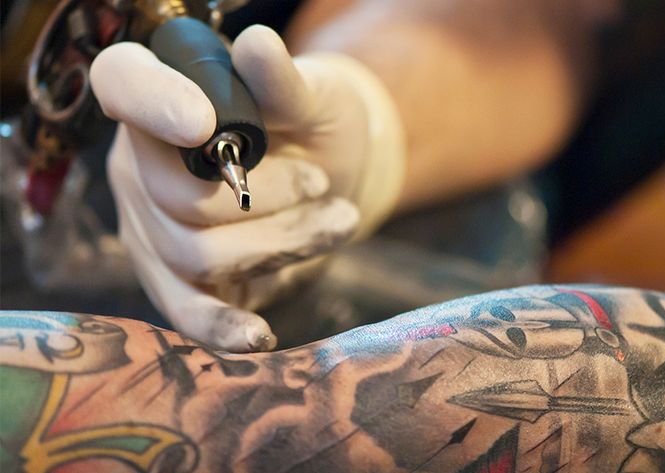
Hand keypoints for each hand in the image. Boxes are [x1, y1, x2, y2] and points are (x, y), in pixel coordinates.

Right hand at [90, 25, 405, 351]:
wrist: (334, 178)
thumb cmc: (316, 125)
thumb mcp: (314, 97)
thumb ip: (285, 82)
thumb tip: (259, 47)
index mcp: (162, 98)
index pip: (124, 84)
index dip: (152, 103)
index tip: (204, 122)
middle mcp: (141, 165)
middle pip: (180, 199)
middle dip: (268, 199)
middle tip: (321, 184)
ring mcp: (152, 227)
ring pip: (197, 256)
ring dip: (282, 244)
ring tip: (337, 221)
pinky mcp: (178, 280)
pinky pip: (187, 313)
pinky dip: (223, 327)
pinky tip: (259, 336)